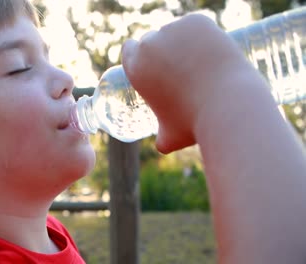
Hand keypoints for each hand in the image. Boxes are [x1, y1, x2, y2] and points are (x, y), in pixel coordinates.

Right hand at [122, 14, 252, 152]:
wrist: (228, 106)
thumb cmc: (195, 123)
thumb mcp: (171, 136)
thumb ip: (161, 140)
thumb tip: (161, 146)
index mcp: (136, 68)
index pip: (129, 50)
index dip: (138, 55)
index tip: (152, 63)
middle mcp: (150, 45)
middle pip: (152, 40)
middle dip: (162, 50)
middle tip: (181, 66)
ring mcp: (174, 30)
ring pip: (175, 31)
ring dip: (182, 40)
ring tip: (200, 60)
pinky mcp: (198, 22)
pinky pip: (196, 24)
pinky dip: (202, 33)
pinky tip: (210, 48)